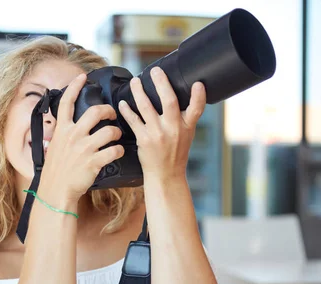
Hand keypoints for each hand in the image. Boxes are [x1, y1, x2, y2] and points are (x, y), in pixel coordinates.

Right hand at [39, 73, 124, 202]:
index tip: (82, 77)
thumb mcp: (53, 147)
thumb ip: (61, 134)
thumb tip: (64, 126)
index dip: (74, 87)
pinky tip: (118, 152)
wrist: (56, 191)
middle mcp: (73, 136)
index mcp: (62, 130)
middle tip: (113, 114)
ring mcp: (84, 148)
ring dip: (116, 132)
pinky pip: (114, 150)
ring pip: (109, 131)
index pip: (66, 102)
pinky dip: (119, 150)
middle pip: (95, 112)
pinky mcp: (93, 162)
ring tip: (116, 136)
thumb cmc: (56, 171)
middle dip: (108, 110)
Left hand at [118, 66, 205, 182]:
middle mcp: (174, 129)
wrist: (165, 175)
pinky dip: (127, 110)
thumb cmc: (176, 153)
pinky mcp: (144, 140)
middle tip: (155, 71)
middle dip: (161, 84)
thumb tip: (189, 92)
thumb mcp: (187, 134)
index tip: (197, 83)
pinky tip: (122, 103)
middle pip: (169, 102)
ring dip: (139, 92)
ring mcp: (158, 134)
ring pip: (147, 107)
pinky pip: (133, 121)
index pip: (197, 109)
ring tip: (135, 82)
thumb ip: (187, 116)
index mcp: (187, 126)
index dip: (199, 96)